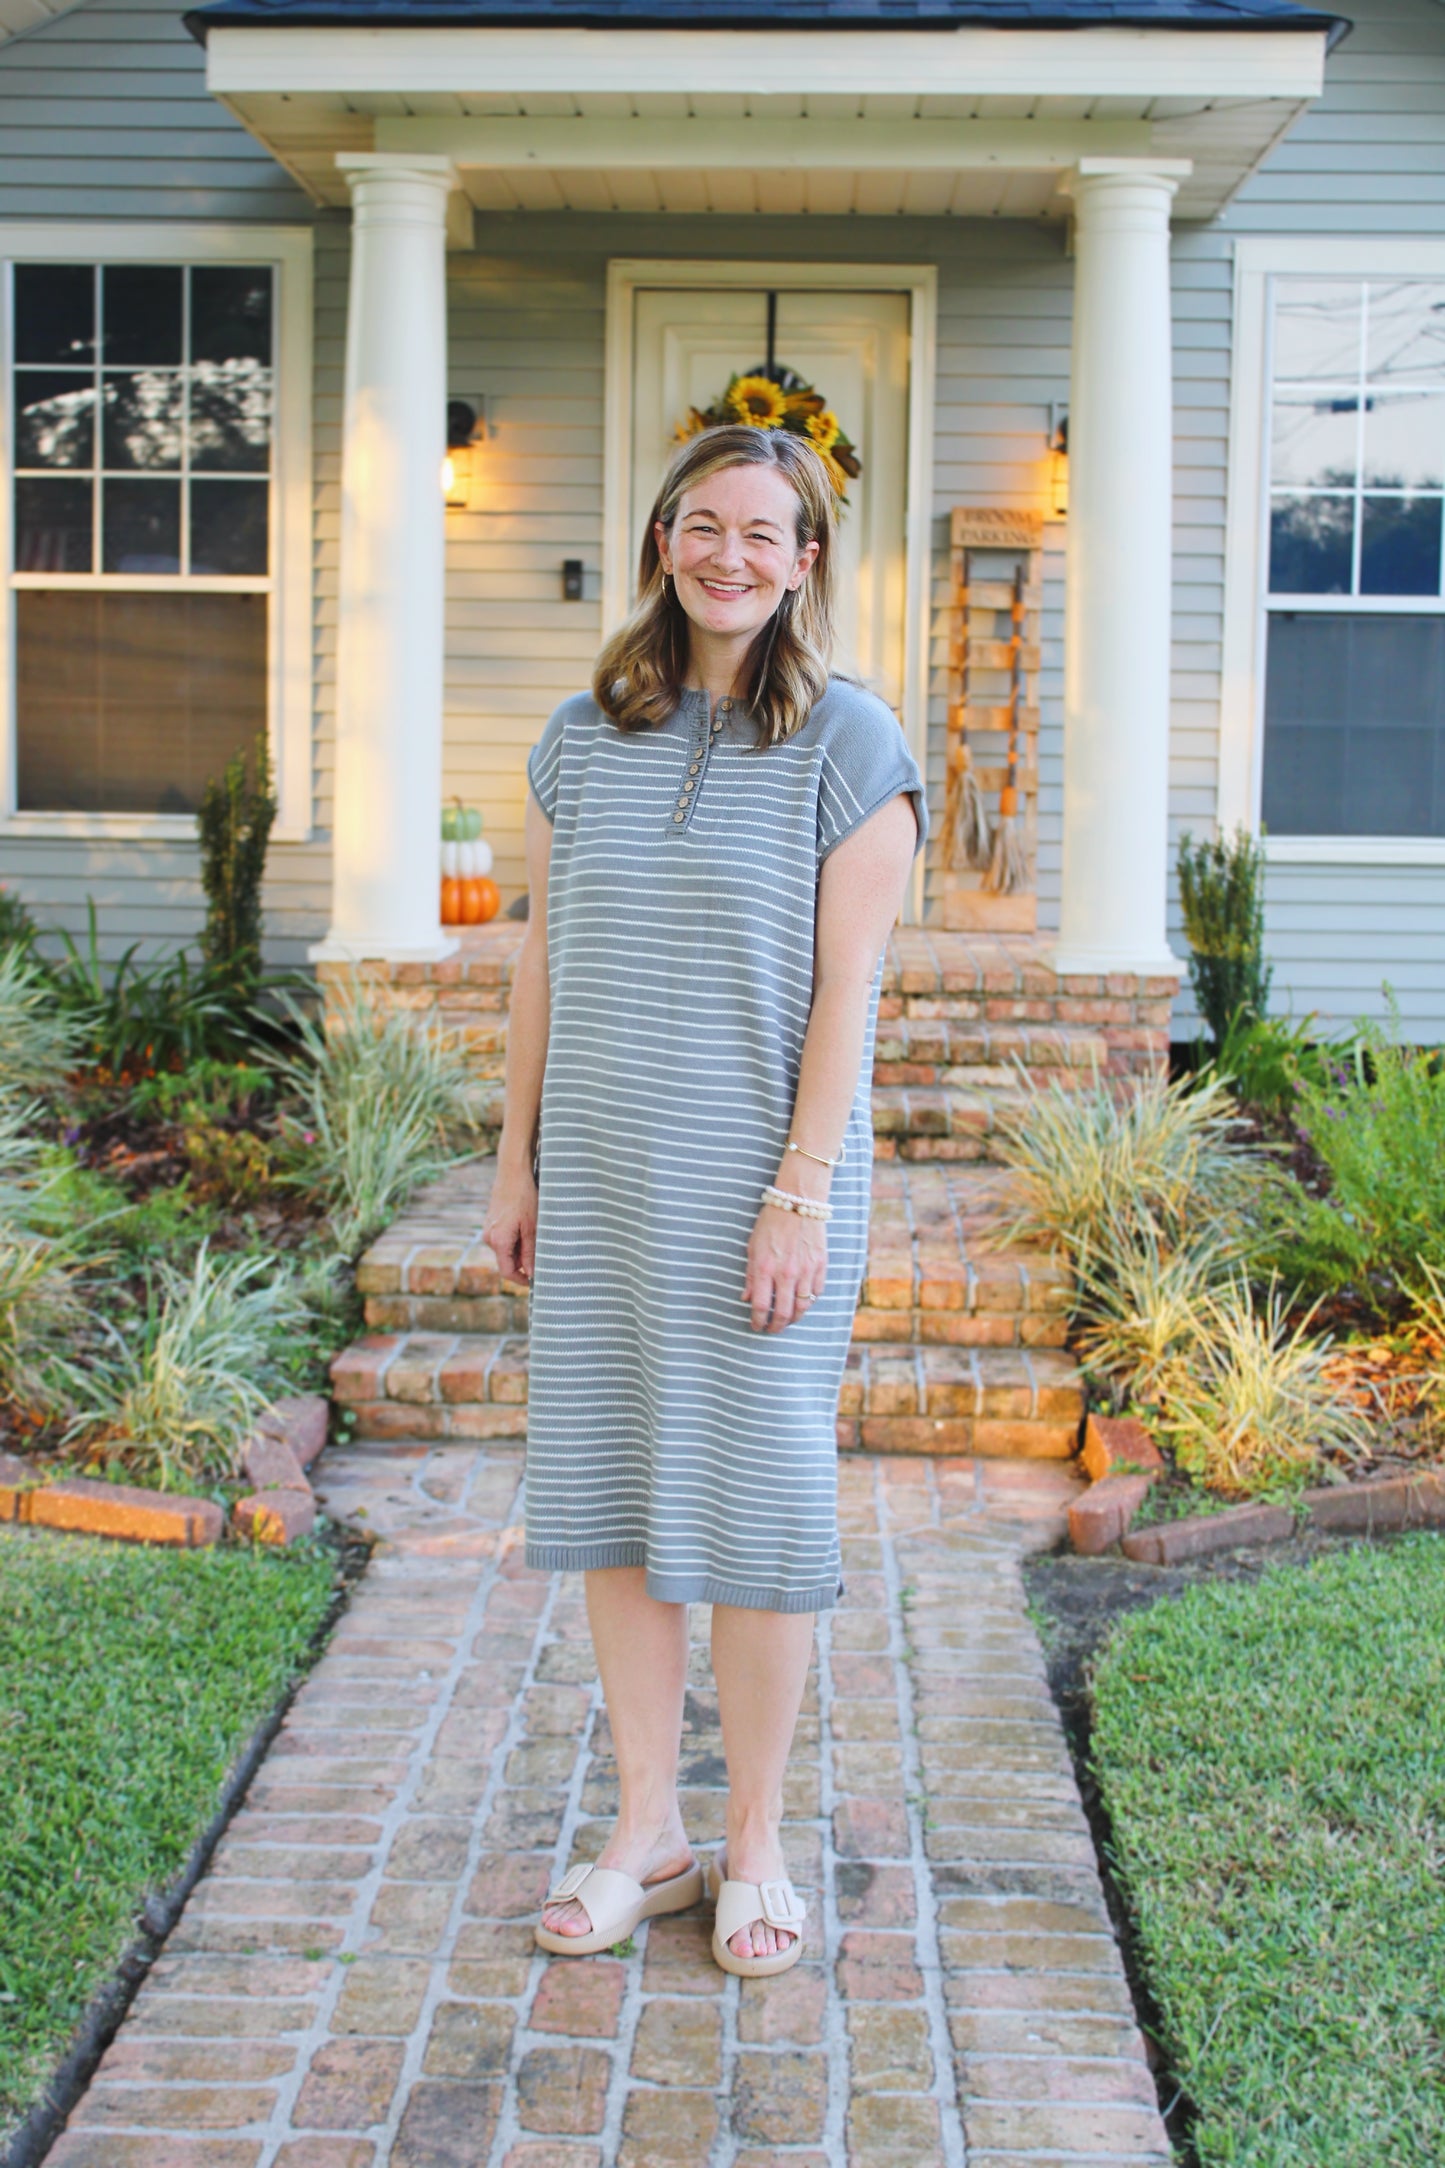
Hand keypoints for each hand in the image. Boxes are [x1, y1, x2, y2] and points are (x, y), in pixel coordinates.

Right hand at [482, 1163, 538, 1283]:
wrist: (512, 1173)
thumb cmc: (525, 1198)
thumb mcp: (532, 1227)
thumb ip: (530, 1252)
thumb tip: (531, 1273)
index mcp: (498, 1241)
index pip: (507, 1272)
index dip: (522, 1280)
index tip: (535, 1281)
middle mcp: (489, 1238)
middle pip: (507, 1261)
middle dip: (524, 1261)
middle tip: (542, 1250)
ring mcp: (488, 1230)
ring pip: (506, 1249)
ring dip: (521, 1248)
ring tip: (535, 1233)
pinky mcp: (491, 1223)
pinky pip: (503, 1239)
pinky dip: (516, 1238)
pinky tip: (526, 1225)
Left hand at [743, 1201, 827, 1332]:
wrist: (797, 1203)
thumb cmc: (771, 1223)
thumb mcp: (753, 1247)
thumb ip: (751, 1275)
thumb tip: (746, 1298)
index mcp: (766, 1268)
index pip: (761, 1306)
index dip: (758, 1321)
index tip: (756, 1326)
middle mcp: (787, 1273)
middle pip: (783, 1313)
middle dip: (776, 1326)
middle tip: (772, 1329)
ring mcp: (806, 1271)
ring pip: (802, 1307)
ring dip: (794, 1319)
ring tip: (787, 1321)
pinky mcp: (821, 1265)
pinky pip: (817, 1292)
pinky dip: (809, 1301)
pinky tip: (802, 1302)